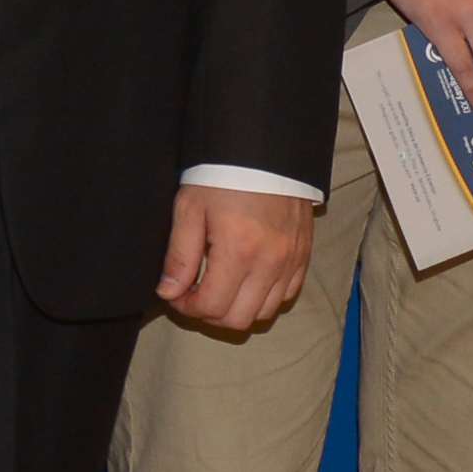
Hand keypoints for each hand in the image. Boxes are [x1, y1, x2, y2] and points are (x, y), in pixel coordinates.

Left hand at [155, 183, 312, 337]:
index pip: (211, 307)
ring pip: (265, 313)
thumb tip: (169, 292)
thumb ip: (179, 256)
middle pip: (238, 320)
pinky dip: (265, 298)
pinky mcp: (303, 255)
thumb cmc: (222, 176)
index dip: (187, 308)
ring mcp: (291, 261)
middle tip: (195, 294)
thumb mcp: (190, 209)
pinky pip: (287, 295)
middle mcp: (270, 263)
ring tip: (220, 288)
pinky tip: (246, 280)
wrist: (265, 151)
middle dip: (210, 314)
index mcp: (238, 251)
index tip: (176, 294)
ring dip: (238, 309)